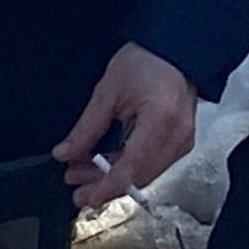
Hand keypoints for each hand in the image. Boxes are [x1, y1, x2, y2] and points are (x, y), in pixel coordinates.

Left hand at [53, 43, 196, 209]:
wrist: (174, 50)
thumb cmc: (147, 61)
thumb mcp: (108, 91)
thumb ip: (86, 128)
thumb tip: (65, 153)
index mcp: (160, 120)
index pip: (130, 168)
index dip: (105, 188)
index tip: (85, 198)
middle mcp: (177, 136)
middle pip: (138, 176)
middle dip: (104, 184)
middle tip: (76, 186)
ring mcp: (182, 141)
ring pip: (144, 174)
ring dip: (114, 177)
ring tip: (84, 173)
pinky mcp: (180, 142)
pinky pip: (152, 164)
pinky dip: (127, 167)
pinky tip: (105, 164)